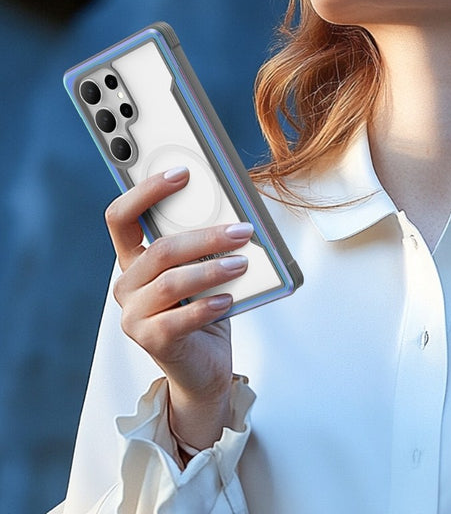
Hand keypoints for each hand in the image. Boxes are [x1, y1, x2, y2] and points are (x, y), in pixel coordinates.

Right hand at [106, 166, 252, 449]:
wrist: (205, 364)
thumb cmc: (207, 308)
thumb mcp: (205, 269)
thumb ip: (207, 245)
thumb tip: (236, 214)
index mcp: (136, 259)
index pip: (122, 217)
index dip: (146, 191)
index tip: (181, 173)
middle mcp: (128, 284)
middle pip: (159, 249)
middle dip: (205, 236)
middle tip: (241, 230)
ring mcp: (134, 315)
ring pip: (169, 282)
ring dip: (210, 269)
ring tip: (241, 264)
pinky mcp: (150, 341)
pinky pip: (177, 320)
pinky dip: (206, 307)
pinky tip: (227, 299)